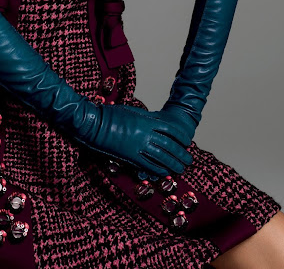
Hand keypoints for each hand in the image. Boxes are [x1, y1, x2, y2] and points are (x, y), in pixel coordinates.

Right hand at [72, 102, 193, 177]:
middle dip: (181, 153)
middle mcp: (145, 134)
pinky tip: (164, 172)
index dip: (180, 137)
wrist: (94, 125)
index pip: (170, 130)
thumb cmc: (111, 115)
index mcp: (146, 121)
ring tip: (181, 168)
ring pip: (161, 158)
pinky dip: (158, 169)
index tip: (186, 142)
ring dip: (173, 164)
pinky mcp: (130, 157)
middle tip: (189, 159)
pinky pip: (147, 165)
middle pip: (169, 146)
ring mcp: (138, 147)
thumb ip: (146, 117)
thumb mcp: (132, 111)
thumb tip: (158, 120)